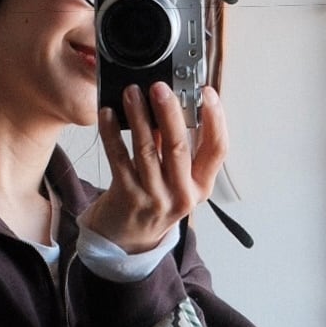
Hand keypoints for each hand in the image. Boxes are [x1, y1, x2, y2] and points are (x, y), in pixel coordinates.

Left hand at [85, 81, 227, 257]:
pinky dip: (112, 133)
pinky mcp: (127, 197)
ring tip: (132, 93)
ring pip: (147, 150)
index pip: (217, 149)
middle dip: (169, 112)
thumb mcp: (178, 180)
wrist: (127, 239)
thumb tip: (173, 103)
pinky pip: (119, 158)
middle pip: (179, 146)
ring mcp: (154, 198)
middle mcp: (181, 194)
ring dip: (138, 117)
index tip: (208, 93)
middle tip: (160, 86)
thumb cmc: (154, 202)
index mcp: (201, 186)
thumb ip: (179, 147)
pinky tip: (108, 115)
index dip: (215, 119)